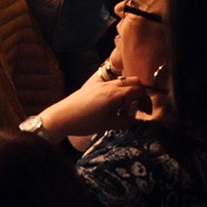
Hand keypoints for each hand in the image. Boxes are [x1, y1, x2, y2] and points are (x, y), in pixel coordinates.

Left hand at [37, 68, 156, 137]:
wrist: (60, 117)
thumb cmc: (84, 122)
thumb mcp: (108, 125)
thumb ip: (125, 122)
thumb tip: (136, 121)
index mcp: (117, 94)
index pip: (140, 91)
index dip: (146, 101)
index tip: (146, 111)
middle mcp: (111, 85)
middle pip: (134, 81)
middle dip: (140, 92)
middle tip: (138, 106)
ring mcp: (102, 83)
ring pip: (123, 81)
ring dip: (128, 90)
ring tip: (123, 106)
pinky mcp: (93, 85)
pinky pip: (112, 83)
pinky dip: (117, 90)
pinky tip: (111, 103)